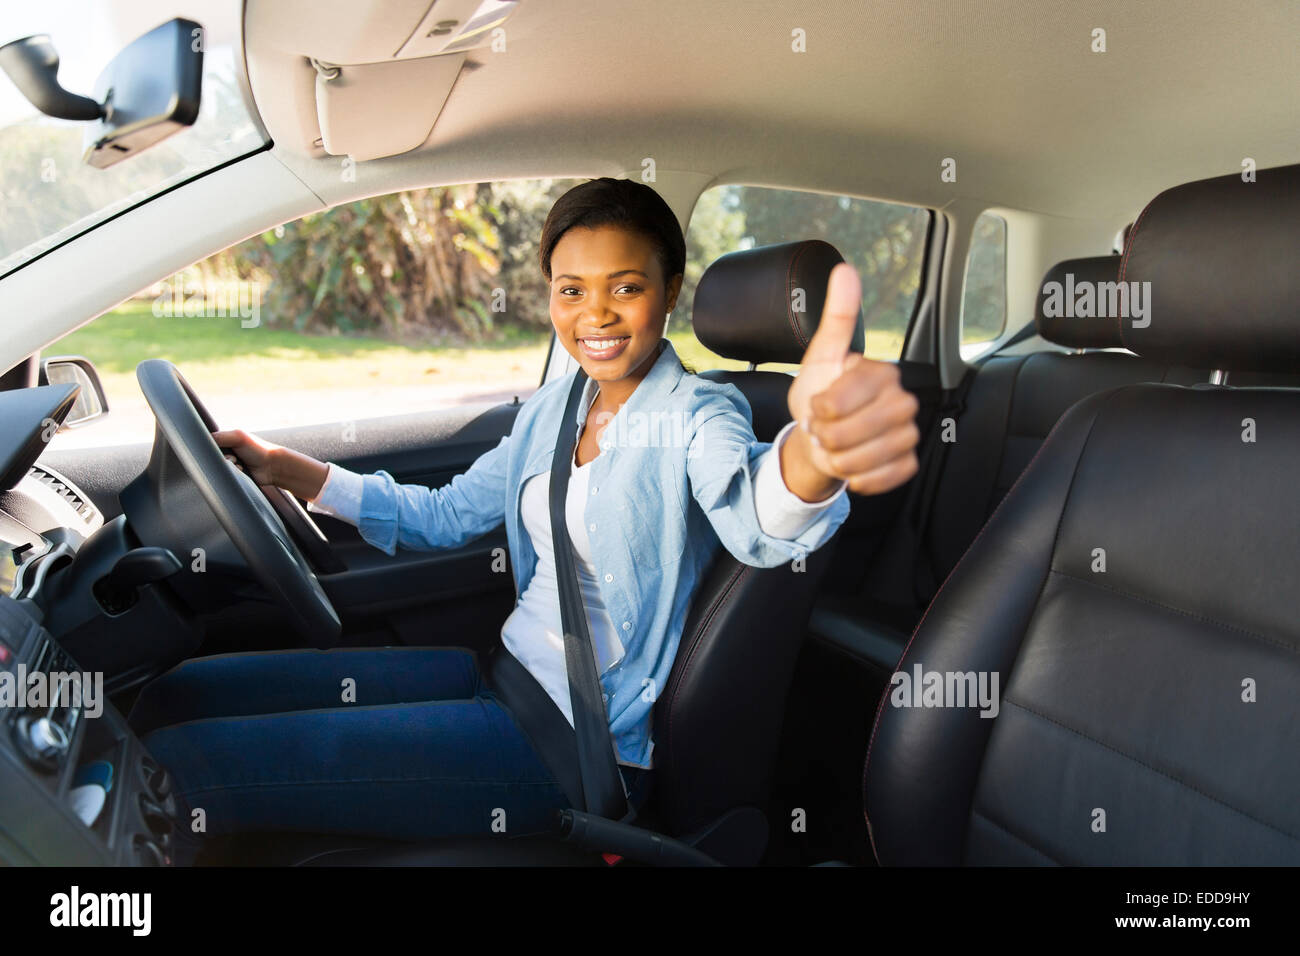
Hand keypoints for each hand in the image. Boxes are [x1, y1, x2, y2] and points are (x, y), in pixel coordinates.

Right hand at [211, 428, 282, 486]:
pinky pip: (225, 477)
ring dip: (228, 467)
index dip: (212, 448)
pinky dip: (232, 474)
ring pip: (217, 468)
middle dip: (222, 459)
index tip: (221, 450)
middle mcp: (226, 452)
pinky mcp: (233, 476)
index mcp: (225, 441)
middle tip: (234, 458)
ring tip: (239, 464)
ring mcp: (229, 465)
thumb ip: (220, 436)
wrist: (272, 467)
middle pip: (212, 458)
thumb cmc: (258, 449)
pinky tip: (241, 471)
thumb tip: (201, 440)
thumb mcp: (238, 436)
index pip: (208, 444)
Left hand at [784, 263, 920, 497]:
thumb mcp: (820, 356)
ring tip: (836, 444)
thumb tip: (845, 271)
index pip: (838, 402)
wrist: (825, 436)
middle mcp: (901, 401)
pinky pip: (880, 478)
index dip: (819, 410)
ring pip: (861, 459)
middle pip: (849, 434)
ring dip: (838, 458)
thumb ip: (837, 316)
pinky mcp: (907, 462)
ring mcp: (908, 432)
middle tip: (825, 426)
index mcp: (881, 373)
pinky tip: (852, 463)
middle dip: (826, 436)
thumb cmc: (822, 395)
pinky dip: (857, 476)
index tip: (819, 404)